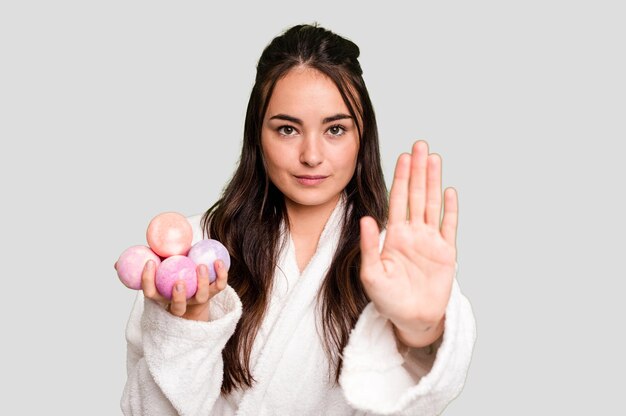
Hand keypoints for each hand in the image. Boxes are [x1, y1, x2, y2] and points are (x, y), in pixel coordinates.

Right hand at [116, 259, 228, 320]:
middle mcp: (180, 303)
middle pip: (178, 306)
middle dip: (178, 296)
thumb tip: (116, 264)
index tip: (149, 263)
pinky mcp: (214, 293)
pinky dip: (221, 274)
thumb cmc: (170, 275)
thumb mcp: (155, 272)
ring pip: (201, 297)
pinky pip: (220, 286)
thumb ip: (139, 266)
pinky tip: (219, 261)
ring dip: (202, 283)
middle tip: (179, 281)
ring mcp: (198, 299)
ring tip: (201, 266)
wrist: (194, 286)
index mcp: (163, 298)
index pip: (151, 293)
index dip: (148, 281)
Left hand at [359, 140, 457, 347]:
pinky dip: (450, 209)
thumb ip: (369, 246)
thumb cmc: (387, 299)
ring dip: (433, 181)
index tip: (402, 156)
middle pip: (416, 194)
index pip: (397, 199)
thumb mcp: (371, 273)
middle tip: (420, 145)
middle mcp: (413, 233)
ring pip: (432, 204)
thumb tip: (366, 218)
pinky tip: (449, 191)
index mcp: (394, 235)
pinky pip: (449, 226)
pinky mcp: (446, 253)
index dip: (400, 177)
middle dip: (418, 170)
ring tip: (434, 159)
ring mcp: (431, 241)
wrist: (411, 319)